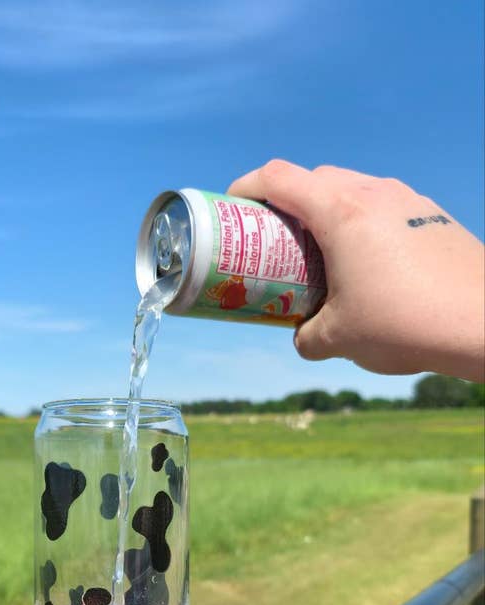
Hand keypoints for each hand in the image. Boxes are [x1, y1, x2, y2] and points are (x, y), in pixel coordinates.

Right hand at [228, 161, 484, 380]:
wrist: (484, 322)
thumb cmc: (406, 324)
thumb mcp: (338, 339)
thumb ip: (306, 336)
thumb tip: (300, 335)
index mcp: (341, 212)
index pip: (278, 177)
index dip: (246, 186)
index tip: (232, 206)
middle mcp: (374, 194)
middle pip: (315, 179)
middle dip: (286, 203)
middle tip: (274, 239)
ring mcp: (408, 200)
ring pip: (353, 190)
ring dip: (328, 213)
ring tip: (320, 254)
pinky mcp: (433, 215)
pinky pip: (384, 208)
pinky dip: (362, 226)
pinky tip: (367, 266)